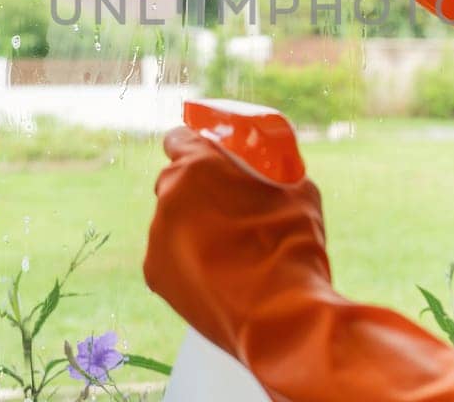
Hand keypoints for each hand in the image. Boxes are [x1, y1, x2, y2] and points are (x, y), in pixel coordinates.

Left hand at [142, 126, 330, 357]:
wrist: (280, 315)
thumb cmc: (292, 247)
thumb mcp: (297, 193)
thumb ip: (272, 177)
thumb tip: (275, 178)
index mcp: (199, 166)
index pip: (179, 139)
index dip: (193, 146)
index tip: (204, 158)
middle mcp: (169, 196)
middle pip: (174, 183)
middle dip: (196, 192)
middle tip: (228, 210)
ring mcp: (158, 237)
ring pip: (172, 224)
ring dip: (192, 231)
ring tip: (229, 254)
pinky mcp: (155, 274)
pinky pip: (169, 258)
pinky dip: (187, 264)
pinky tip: (217, 277)